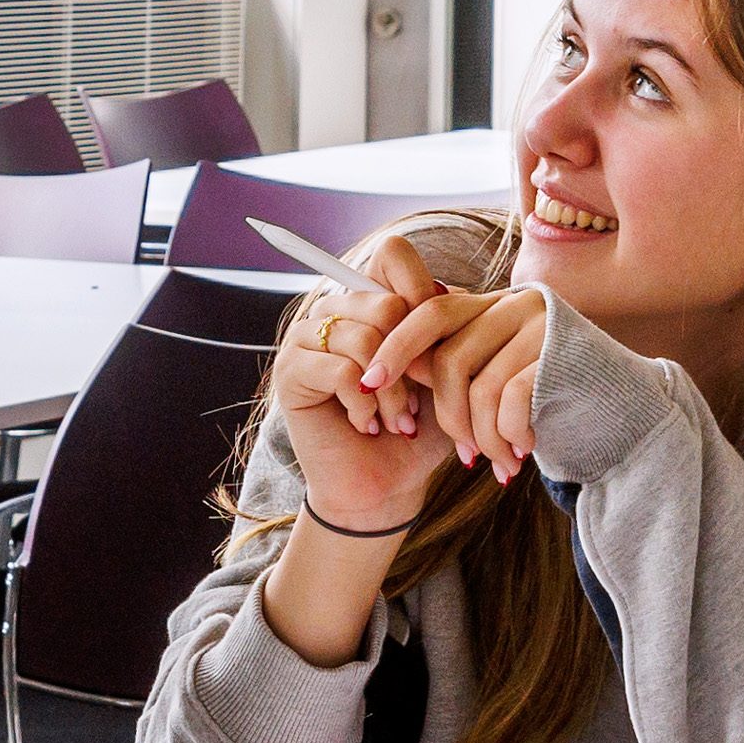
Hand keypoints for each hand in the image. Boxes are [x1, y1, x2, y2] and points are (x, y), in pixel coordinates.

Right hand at [265, 237, 472, 541]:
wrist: (386, 487)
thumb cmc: (418, 430)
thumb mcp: (445, 373)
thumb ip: (447, 326)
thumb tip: (453, 294)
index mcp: (371, 298)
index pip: (394, 255)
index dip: (424, 294)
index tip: (439, 349)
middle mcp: (336, 308)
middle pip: (386, 302)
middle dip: (415, 361)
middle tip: (419, 401)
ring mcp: (308, 336)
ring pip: (365, 338)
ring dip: (393, 391)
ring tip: (396, 421)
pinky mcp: (290, 370)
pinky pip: (341, 370)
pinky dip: (365, 405)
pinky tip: (366, 425)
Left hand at [348, 276, 560, 486]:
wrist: (622, 412)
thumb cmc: (548, 398)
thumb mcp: (493, 374)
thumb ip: (449, 363)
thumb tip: (384, 370)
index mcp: (493, 303)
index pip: (429, 312)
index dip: (395, 346)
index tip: (367, 384)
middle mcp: (516, 303)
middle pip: (450, 358)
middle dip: (446, 415)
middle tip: (463, 456)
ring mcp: (542, 325)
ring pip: (480, 387)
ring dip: (483, 437)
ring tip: (497, 462)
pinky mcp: (562, 354)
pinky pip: (511, 399)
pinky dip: (508, 434)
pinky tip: (521, 452)